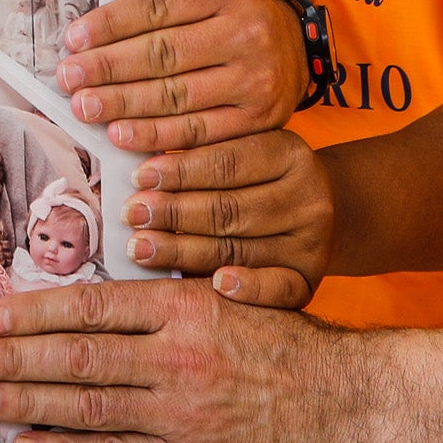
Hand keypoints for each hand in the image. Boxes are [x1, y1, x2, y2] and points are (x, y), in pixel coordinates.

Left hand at [0, 277, 358, 442]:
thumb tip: (99, 307)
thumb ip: (171, 306)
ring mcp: (181, 412)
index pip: (92, 306)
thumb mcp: (236, 299)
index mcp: (185, 308)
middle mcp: (177, 358)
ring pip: (87, 404)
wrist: (354, 405)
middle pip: (76, 356)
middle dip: (12, 357)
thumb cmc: (295, 348)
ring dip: (25, 400)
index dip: (34, 312)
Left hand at [55, 0, 307, 151]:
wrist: (292, 46)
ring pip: (177, 96)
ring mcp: (257, 78)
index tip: (74, 40)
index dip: (112, 23)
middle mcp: (248, 31)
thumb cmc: (227, 21)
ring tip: (87, 107)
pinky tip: (123, 135)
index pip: (159, 5)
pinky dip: (156, 138)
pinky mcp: (260, 120)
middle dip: (109, 67)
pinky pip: (199, 134)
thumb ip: (155, 15)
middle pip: (164, 53)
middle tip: (70, 78)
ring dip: (124, 105)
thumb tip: (87, 42)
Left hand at [126, 128, 333, 306]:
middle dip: (173, 211)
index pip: (227, 161)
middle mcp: (308, 197)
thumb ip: (199, 154)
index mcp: (290, 153)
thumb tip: (135, 155)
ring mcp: (312, 241)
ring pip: (239, 248)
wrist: (310, 216)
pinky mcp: (309, 279)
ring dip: (184, 250)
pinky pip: (279, 289)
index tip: (138, 176)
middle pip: (229, 208)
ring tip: (141, 247)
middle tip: (131, 214)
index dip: (179, 170)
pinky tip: (215, 284)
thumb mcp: (239, 153)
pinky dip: (248, 288)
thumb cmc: (255, 182)